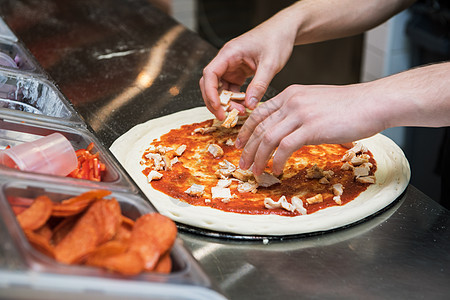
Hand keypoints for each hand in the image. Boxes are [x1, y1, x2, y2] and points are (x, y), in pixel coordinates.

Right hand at [199, 14, 296, 119]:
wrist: (283, 31)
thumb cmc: (276, 40)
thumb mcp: (270, 64)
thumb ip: (259, 85)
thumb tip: (249, 105)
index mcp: (229, 53)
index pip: (210, 74)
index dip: (210, 93)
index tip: (218, 108)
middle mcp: (226, 60)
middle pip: (210, 83)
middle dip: (215, 102)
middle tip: (225, 117)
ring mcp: (231, 67)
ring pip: (220, 89)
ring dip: (226, 103)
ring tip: (239, 113)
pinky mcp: (237, 73)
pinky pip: (230, 89)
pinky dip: (234, 100)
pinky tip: (244, 106)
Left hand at [235, 84, 386, 174]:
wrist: (372, 103)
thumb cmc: (349, 106)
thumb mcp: (316, 102)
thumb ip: (298, 112)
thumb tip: (288, 129)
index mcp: (290, 94)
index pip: (259, 113)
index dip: (246, 130)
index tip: (240, 144)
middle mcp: (291, 101)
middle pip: (259, 127)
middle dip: (247, 148)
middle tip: (242, 164)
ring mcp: (300, 114)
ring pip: (268, 138)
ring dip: (258, 158)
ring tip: (255, 171)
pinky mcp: (311, 128)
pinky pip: (285, 147)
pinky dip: (277, 160)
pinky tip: (276, 169)